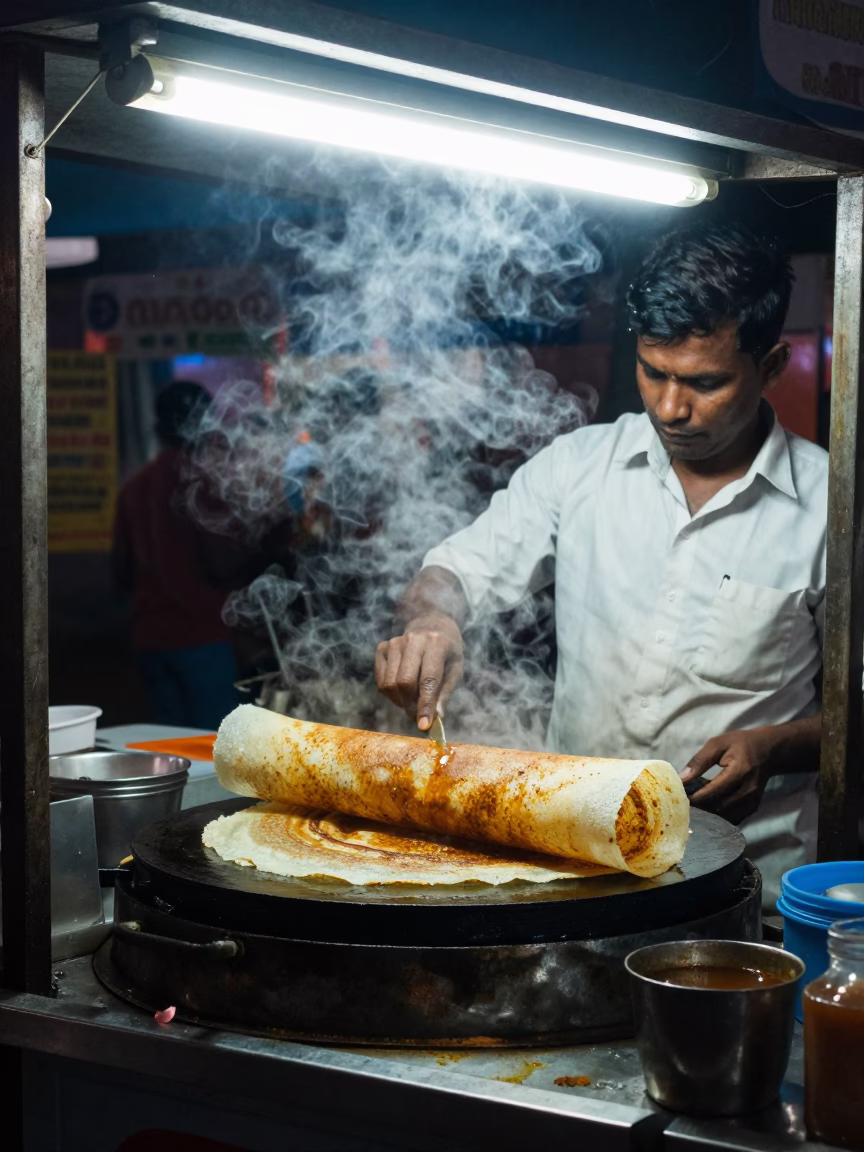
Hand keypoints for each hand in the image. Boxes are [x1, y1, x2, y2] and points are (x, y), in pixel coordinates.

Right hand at [375, 613, 463, 729]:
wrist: (431, 625)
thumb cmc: (447, 652)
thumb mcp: (455, 669)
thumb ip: (445, 693)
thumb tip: (435, 718)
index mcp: (436, 644)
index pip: (428, 679)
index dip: (425, 705)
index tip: (424, 726)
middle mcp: (413, 640)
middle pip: (404, 682)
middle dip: (411, 705)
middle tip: (418, 717)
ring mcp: (395, 643)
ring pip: (390, 684)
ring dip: (401, 701)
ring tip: (413, 701)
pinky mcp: (383, 648)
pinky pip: (381, 681)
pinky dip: (391, 694)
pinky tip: (403, 692)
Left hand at [681, 727, 778, 823]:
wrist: (768, 751)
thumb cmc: (741, 744)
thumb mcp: (718, 744)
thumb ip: (699, 761)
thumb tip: (682, 778)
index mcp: (739, 772)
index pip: (713, 791)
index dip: (695, 797)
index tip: (680, 797)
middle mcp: (748, 790)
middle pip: (719, 806)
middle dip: (700, 807)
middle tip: (684, 803)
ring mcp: (753, 800)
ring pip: (725, 815)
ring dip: (709, 813)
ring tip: (695, 805)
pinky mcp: (753, 807)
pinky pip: (733, 817)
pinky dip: (719, 815)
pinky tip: (709, 807)